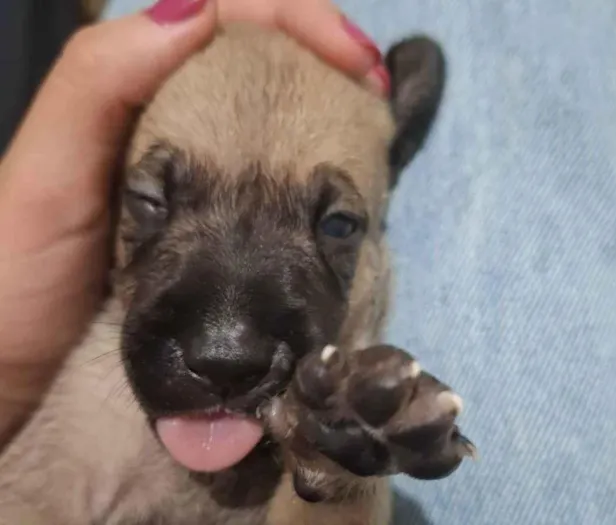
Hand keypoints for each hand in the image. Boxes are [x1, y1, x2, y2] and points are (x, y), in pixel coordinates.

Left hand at [0, 0, 388, 447]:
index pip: (227, 18)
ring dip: (331, 112)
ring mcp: (201, 181)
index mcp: (133, 95)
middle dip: (328, 59)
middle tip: (376, 92)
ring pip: (277, 117)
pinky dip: (315, 178)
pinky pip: (276, 186)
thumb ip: (98, 86)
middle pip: (265, 59)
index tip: (355, 64)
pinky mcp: (217, 232)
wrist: (17, 379)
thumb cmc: (19, 280)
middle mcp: (173, 126)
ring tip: (373, 127)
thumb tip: (199, 12)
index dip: (298, 21)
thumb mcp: (42, 176)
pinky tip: (338, 188)